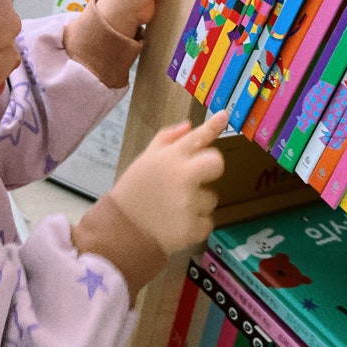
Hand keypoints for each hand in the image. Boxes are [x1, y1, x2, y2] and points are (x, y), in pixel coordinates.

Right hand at [110, 110, 228, 254]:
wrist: (121, 230)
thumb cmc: (134, 192)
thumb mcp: (144, 160)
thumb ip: (166, 140)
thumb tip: (188, 126)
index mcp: (169, 158)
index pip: (197, 136)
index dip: (213, 125)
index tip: (225, 116)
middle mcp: (182, 176)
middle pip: (216, 163)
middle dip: (210, 169)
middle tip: (194, 178)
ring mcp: (189, 202)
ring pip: (211, 197)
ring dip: (198, 202)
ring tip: (174, 208)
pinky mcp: (193, 227)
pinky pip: (207, 221)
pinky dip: (196, 224)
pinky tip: (177, 224)